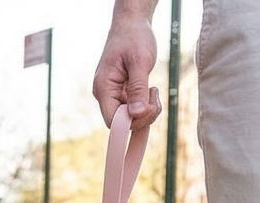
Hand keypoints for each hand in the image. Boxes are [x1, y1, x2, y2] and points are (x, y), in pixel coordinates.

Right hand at [93, 6, 162, 129]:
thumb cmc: (134, 38)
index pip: (113, 120)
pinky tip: (150, 90)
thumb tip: (137, 114)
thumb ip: (138, 89)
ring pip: (129, 117)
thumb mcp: (140, 62)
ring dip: (146, 110)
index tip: (149, 108)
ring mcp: (113, 95)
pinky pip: (132, 108)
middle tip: (155, 97)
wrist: (131, 24)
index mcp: (103, 89)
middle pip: (122, 121)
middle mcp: (105, 95)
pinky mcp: (121, 93)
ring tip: (154, 90)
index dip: (132, 121)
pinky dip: (145, 105)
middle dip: (142, 115)